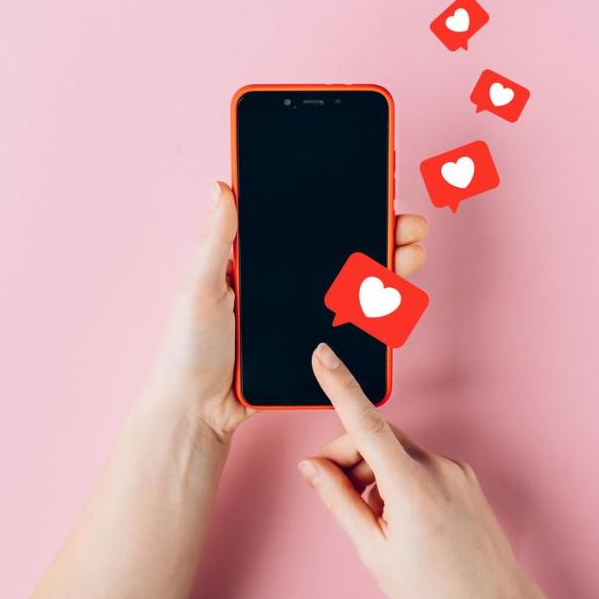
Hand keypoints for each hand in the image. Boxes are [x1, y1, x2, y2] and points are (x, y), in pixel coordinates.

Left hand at [143, 181, 430, 439]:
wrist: (199, 411)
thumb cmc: (187, 349)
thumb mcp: (198, 287)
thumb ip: (215, 240)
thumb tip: (221, 186)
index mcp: (260, 262)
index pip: (309, 226)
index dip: (343, 209)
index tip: (377, 194)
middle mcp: (287, 285)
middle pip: (342, 252)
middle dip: (382, 235)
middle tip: (409, 227)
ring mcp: (304, 316)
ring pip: (356, 286)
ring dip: (389, 268)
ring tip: (411, 255)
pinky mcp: (316, 347)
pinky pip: (354, 326)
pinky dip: (380, 311)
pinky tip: (396, 298)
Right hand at [298, 343, 551, 598]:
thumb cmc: (435, 591)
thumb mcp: (374, 549)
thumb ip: (338, 501)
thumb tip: (311, 466)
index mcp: (412, 487)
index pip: (365, 423)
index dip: (340, 385)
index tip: (323, 354)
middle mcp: (439, 468)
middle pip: (375, 437)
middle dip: (347, 455)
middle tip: (328, 489)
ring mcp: (456, 470)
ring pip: (396, 450)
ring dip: (372, 470)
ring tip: (373, 518)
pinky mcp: (464, 476)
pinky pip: (418, 462)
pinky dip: (396, 478)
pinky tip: (396, 515)